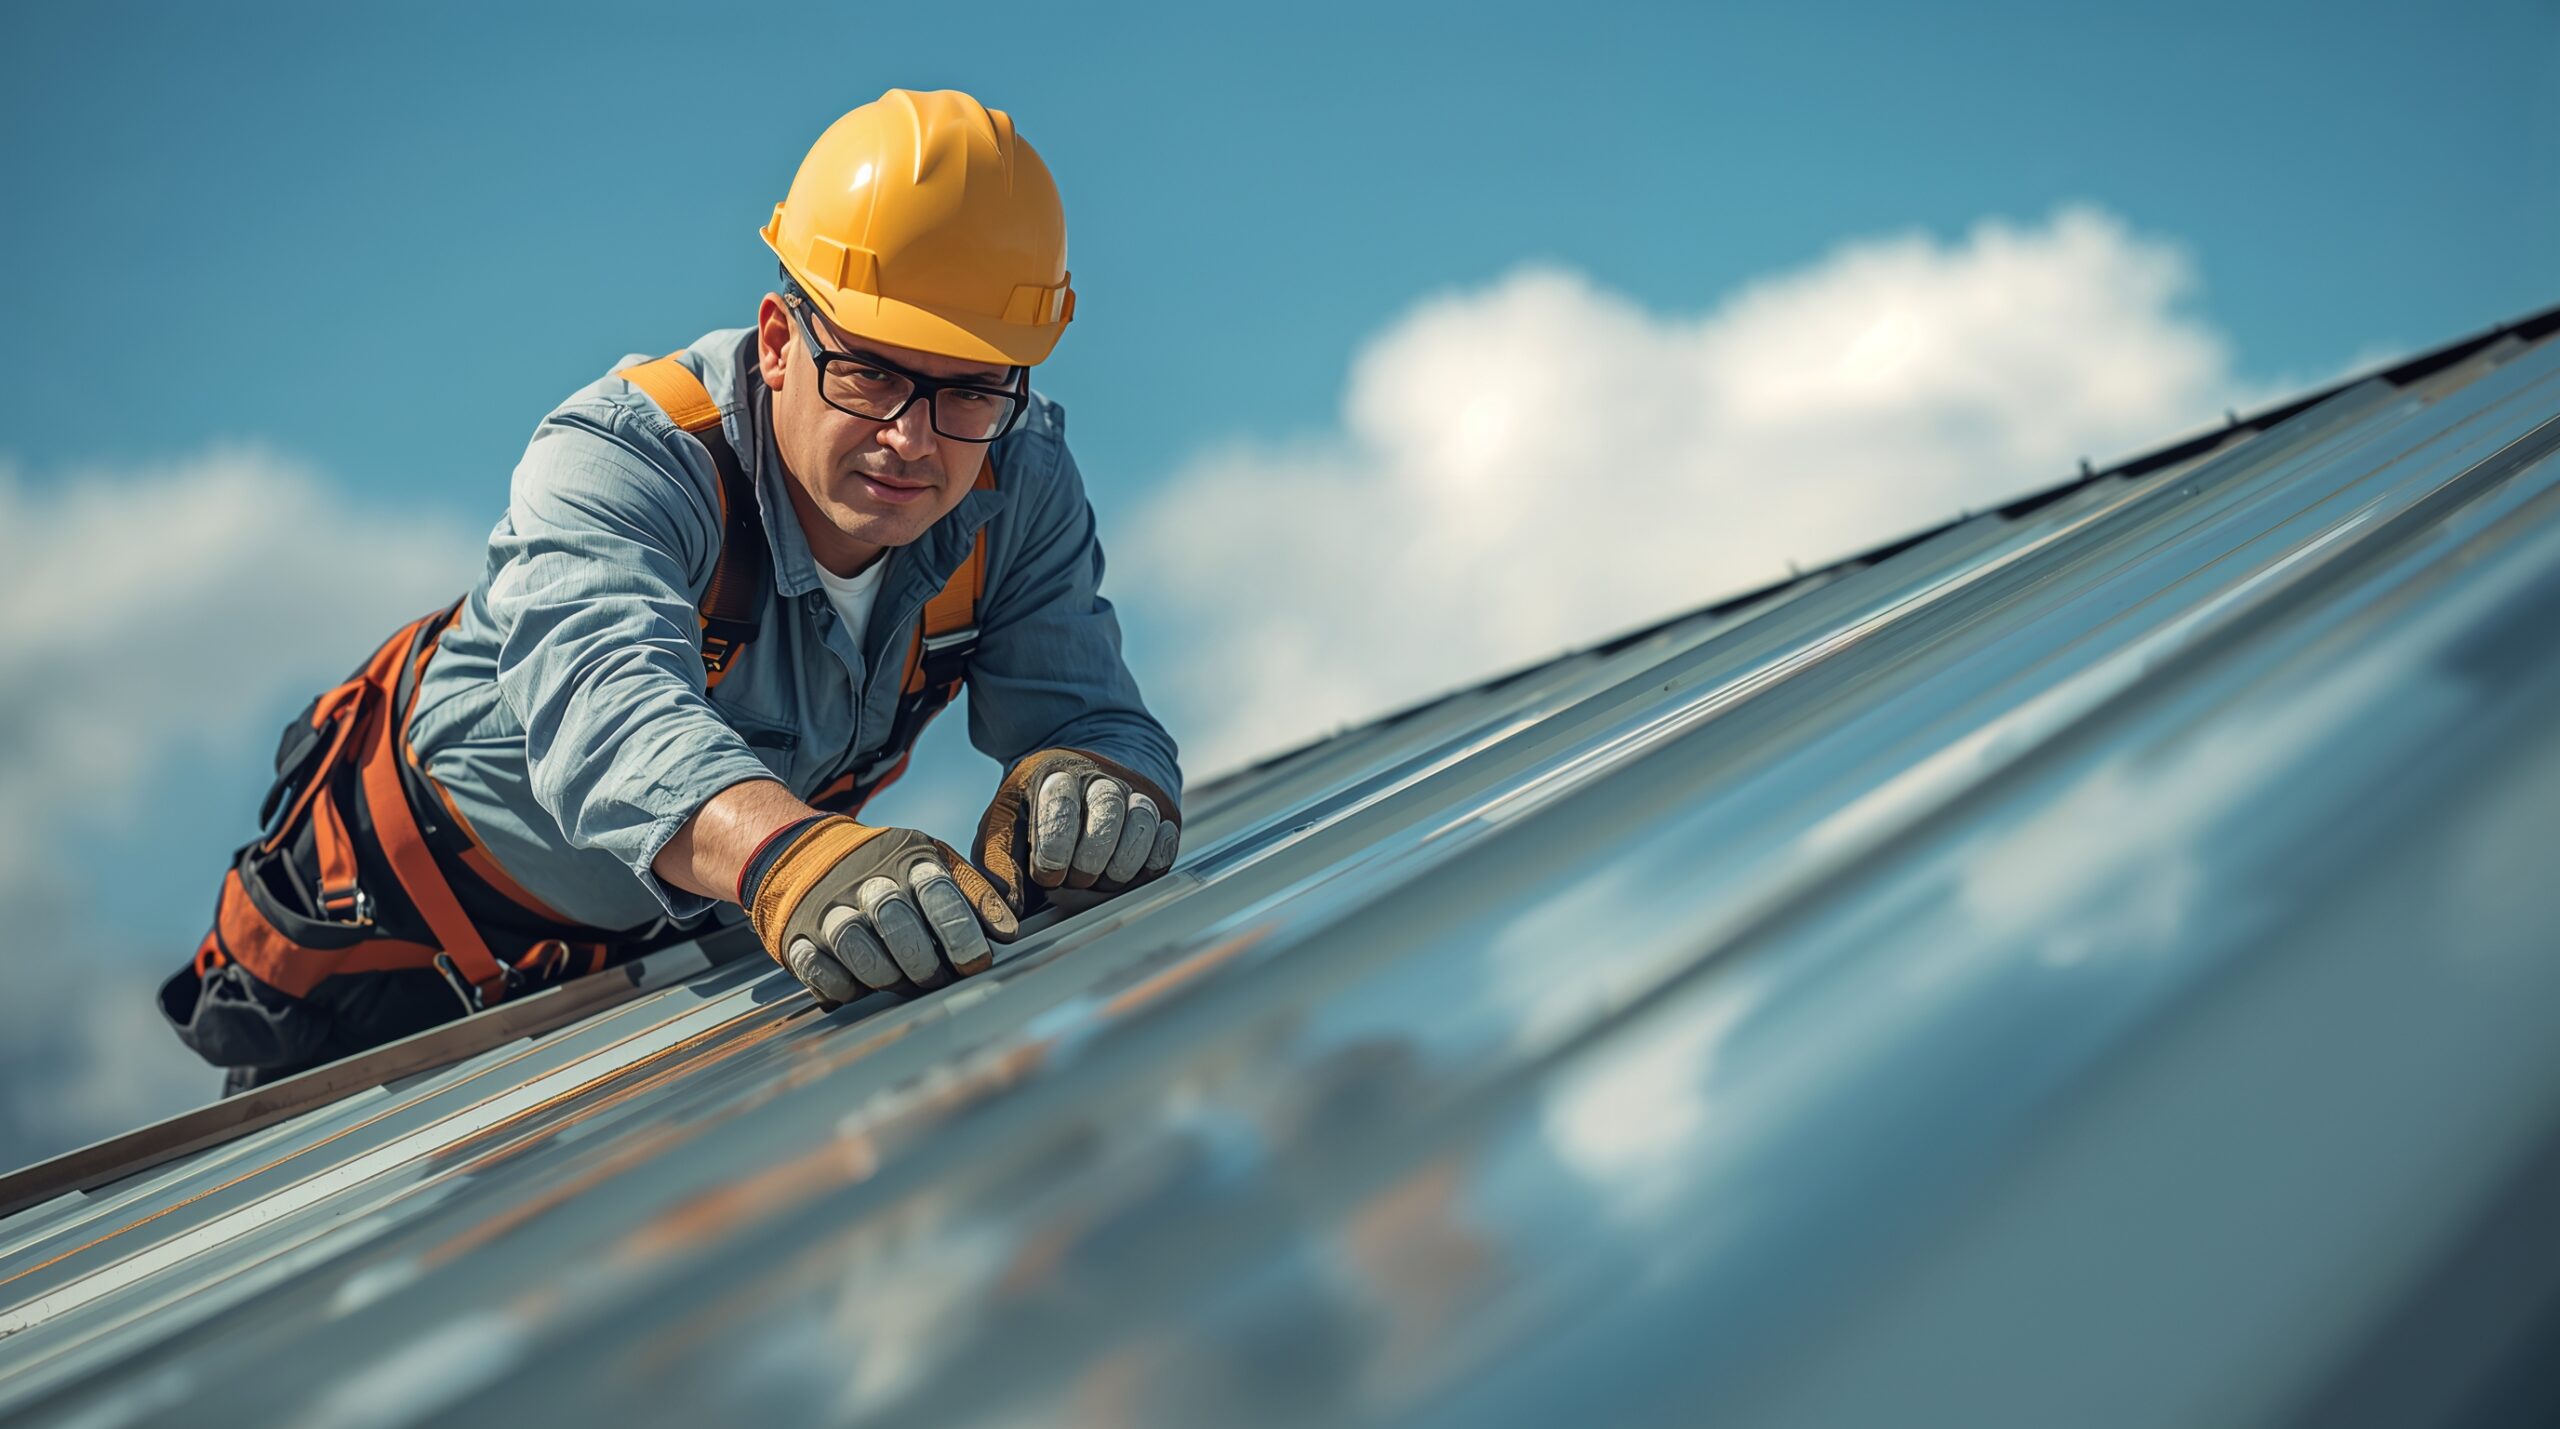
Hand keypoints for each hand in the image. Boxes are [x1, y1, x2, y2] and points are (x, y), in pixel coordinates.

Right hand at [742, 817, 1019, 1008]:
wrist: (807, 856)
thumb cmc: (889, 870)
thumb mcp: (933, 863)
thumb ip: (973, 893)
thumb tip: (1008, 932)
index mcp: (906, 859)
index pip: (937, 893)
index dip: (960, 931)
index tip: (976, 961)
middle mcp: (866, 881)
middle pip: (896, 920)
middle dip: (922, 960)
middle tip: (938, 979)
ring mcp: (828, 908)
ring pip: (855, 942)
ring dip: (884, 973)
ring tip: (902, 982)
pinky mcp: (797, 935)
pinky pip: (816, 966)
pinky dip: (842, 983)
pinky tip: (860, 987)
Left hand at [973, 748, 1180, 914]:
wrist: (1080, 782)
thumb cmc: (1034, 817)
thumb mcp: (1005, 830)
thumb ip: (999, 869)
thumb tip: (1007, 917)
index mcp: (1054, 775)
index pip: (1061, 807)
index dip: (1054, 852)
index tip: (1048, 876)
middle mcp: (1099, 777)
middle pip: (1107, 811)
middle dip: (1089, 860)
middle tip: (1075, 880)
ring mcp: (1134, 793)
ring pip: (1142, 823)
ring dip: (1120, 866)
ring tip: (1101, 880)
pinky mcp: (1162, 814)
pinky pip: (1166, 841)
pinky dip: (1149, 865)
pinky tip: (1126, 873)